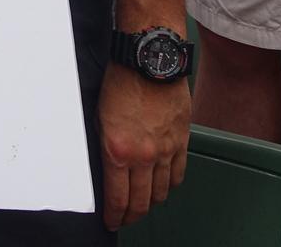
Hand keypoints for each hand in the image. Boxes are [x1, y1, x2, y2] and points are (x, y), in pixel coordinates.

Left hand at [98, 65, 189, 229]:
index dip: (115, 216)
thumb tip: (106, 168)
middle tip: (126, 218)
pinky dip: (171, 185)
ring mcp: (165, 150)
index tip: (112, 221)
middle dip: (132, 215)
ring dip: (152, 202)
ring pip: (161, 192)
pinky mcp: (181, 141)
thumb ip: (105, 146)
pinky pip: (178, 174)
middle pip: (141, 201)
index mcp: (118, 150)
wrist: (149, 60)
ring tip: (144, 203)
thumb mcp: (99, 116)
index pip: (117, 198)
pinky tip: (164, 185)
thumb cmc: (121, 80)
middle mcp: (143, 155)